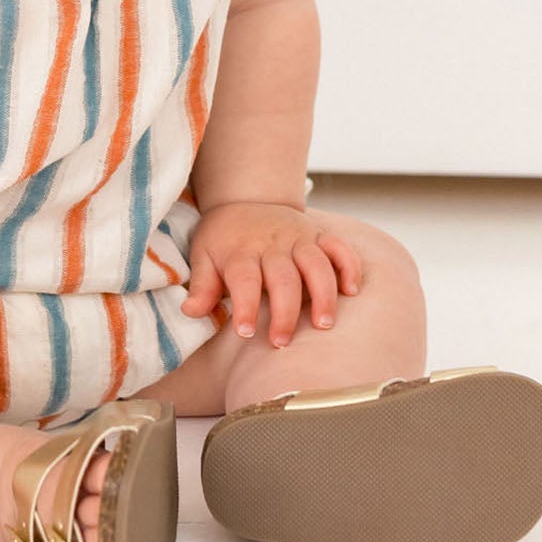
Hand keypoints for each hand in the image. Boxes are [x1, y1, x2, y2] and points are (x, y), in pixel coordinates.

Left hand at [180, 201, 362, 347]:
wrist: (244, 200)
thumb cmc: (223, 239)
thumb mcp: (203, 256)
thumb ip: (202, 285)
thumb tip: (190, 312)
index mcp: (241, 251)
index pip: (244, 279)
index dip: (246, 306)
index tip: (246, 332)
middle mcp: (272, 244)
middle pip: (283, 277)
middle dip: (285, 311)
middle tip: (282, 341)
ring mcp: (298, 237)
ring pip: (316, 263)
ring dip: (322, 293)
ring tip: (323, 324)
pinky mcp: (318, 234)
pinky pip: (339, 247)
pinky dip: (348, 266)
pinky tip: (351, 291)